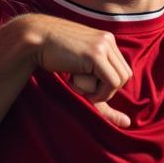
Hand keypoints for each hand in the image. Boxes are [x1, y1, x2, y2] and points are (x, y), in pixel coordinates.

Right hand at [17, 14, 132, 127]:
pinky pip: (111, 82)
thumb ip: (102, 94)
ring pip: (119, 80)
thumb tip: (128, 123)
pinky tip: (79, 86)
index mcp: (106, 39)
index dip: (106, 84)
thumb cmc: (54, 57)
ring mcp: (103, 45)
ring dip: (102, 91)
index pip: (121, 70)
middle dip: (106, 88)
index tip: (86, 84)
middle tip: (82, 87)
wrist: (35, 40)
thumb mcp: (81, 71)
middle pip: (124, 76)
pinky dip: (100, 93)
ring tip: (80, 85)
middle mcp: (108, 39)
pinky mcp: (96, 54)